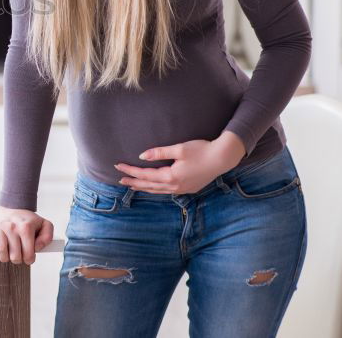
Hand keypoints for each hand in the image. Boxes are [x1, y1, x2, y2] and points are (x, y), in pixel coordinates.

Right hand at [0, 207, 53, 264]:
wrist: (13, 207)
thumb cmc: (28, 220)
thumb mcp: (44, 225)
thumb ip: (47, 237)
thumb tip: (37, 248)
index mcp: (26, 228)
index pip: (28, 255)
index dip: (29, 259)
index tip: (29, 255)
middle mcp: (12, 227)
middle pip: (15, 257)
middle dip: (18, 259)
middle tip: (19, 253)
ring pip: (1, 254)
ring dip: (6, 258)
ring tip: (9, 252)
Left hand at [114, 133, 245, 194]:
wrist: (223, 158)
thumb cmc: (201, 150)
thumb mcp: (179, 149)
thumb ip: (159, 153)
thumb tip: (142, 156)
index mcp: (171, 176)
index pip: (145, 175)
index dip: (131, 171)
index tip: (118, 167)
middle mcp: (175, 186)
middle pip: (149, 186)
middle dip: (134, 182)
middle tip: (120, 180)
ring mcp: (183, 189)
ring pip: (158, 191)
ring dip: (144, 188)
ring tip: (132, 185)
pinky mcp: (189, 189)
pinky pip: (167, 191)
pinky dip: (156, 189)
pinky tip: (153, 187)